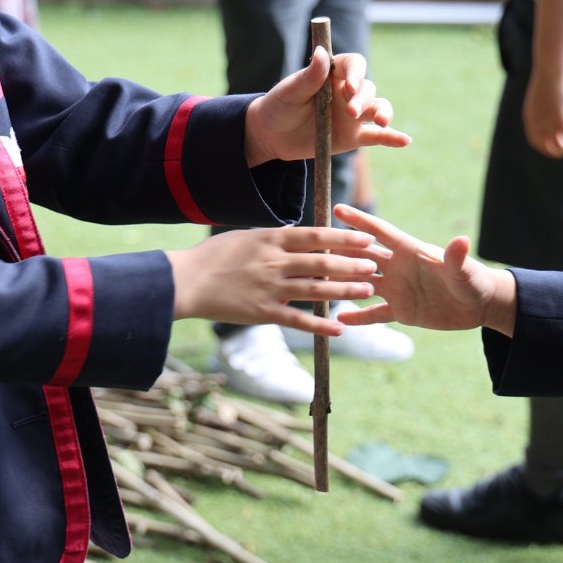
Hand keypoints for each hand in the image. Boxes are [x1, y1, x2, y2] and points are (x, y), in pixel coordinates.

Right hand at [166, 226, 378, 327]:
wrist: (186, 282)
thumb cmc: (214, 256)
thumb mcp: (246, 236)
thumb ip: (274, 238)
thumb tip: (297, 233)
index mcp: (271, 239)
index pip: (316, 236)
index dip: (344, 238)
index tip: (366, 239)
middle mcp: (274, 262)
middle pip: (322, 262)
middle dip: (352, 264)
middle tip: (376, 266)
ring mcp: (270, 288)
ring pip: (315, 290)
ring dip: (344, 291)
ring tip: (367, 291)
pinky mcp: (263, 312)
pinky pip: (297, 320)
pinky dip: (320, 326)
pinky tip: (339, 329)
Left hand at [244, 49, 410, 167]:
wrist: (273, 135)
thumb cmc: (280, 105)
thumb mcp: (290, 91)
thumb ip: (309, 75)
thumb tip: (323, 52)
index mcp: (333, 74)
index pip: (354, 66)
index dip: (356, 74)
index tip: (348, 86)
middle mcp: (348, 92)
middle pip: (368, 89)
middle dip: (363, 99)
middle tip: (350, 112)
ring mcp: (354, 115)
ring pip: (378, 109)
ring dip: (383, 113)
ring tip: (381, 122)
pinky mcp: (354, 136)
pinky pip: (377, 137)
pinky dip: (392, 138)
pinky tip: (405, 141)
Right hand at [332, 205, 516, 333]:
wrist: (478, 304)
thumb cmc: (473, 280)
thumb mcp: (463, 270)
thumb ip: (456, 257)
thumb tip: (460, 241)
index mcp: (409, 251)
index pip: (380, 232)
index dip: (360, 221)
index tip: (338, 209)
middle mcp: (397, 267)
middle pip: (363, 257)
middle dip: (341, 253)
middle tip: (315, 250)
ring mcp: (396, 289)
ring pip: (362, 284)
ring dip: (343, 283)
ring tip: (318, 284)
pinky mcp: (400, 310)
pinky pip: (374, 314)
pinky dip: (358, 317)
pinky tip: (338, 320)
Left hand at [522, 63, 562, 156]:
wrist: (551, 69)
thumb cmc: (549, 74)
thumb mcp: (543, 91)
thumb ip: (545, 100)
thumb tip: (552, 98)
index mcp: (531, 117)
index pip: (535, 141)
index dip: (546, 148)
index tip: (556, 147)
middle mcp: (538, 124)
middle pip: (548, 148)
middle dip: (560, 152)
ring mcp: (550, 123)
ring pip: (560, 147)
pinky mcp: (562, 120)